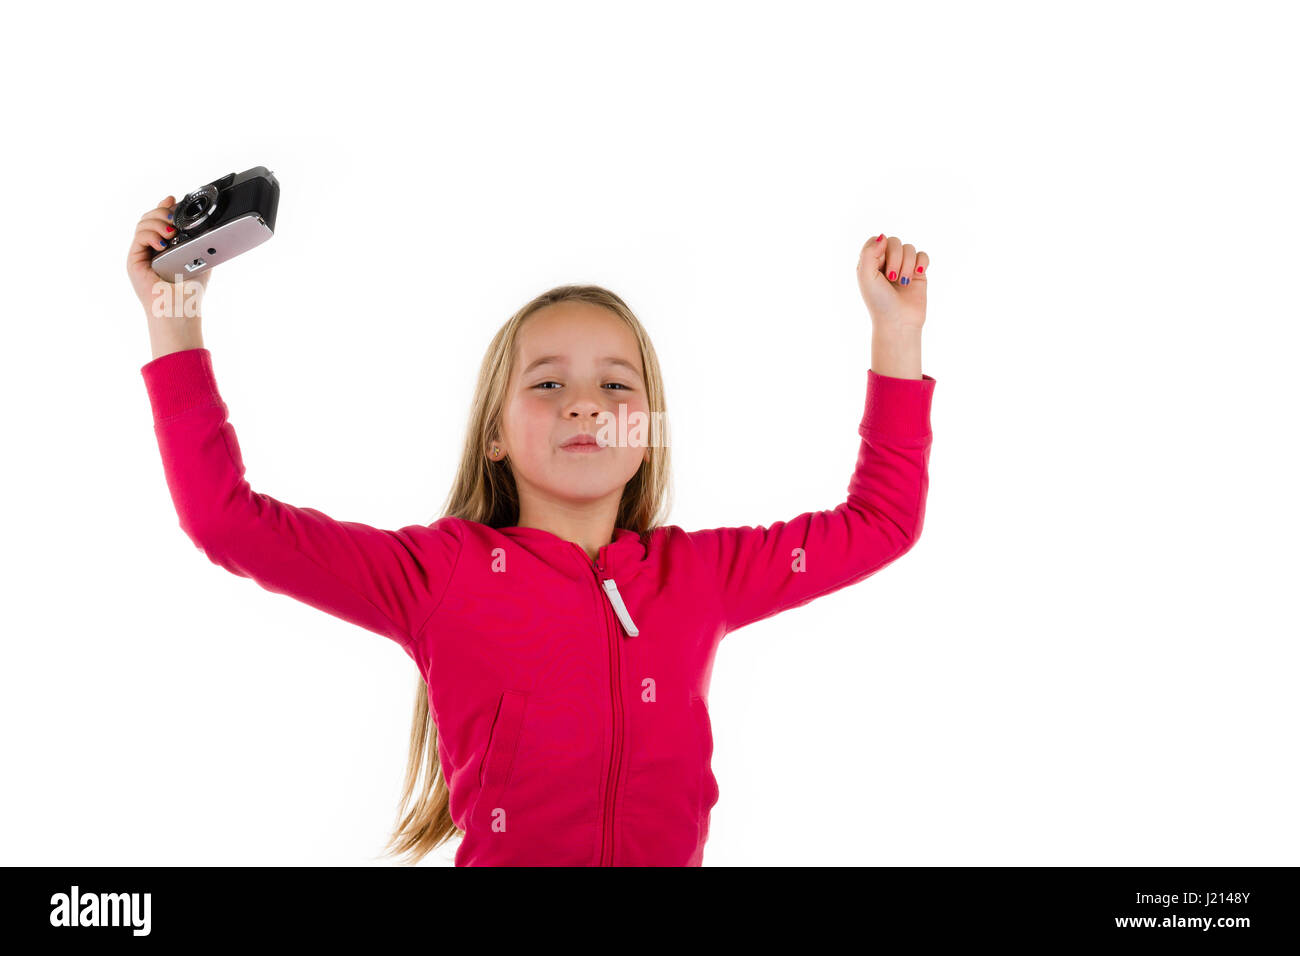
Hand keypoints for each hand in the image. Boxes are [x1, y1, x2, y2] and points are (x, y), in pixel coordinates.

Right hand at [126, 195, 211, 318]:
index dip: (164, 208)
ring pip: (142, 224)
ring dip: (157, 222)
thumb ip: (200, 241)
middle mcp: (150, 249)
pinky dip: (150, 235)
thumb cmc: (191, 291)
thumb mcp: (200, 258)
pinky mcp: (133, 261)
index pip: (159, 221)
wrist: (182, 309)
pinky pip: (138, 237)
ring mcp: (140, 254)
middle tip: (175, 219)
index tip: (173, 200)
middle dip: (162, 213)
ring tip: (172, 232)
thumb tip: (209, 226)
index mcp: (164, 247)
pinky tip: (162, 244)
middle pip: (149, 218)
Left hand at [856, 233, 928, 331]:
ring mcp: (903, 267)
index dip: (880, 249)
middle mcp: (886, 263)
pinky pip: (923, 255)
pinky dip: (921, 262)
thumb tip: (883, 236)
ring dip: (907, 264)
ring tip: (903, 282)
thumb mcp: (866, 277)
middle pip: (894, 242)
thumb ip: (868, 253)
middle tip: (892, 278)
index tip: (879, 266)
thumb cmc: (879, 302)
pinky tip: (917, 274)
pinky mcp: (918, 273)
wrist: (899, 322)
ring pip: (909, 248)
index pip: (876, 241)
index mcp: (870, 263)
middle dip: (895, 258)